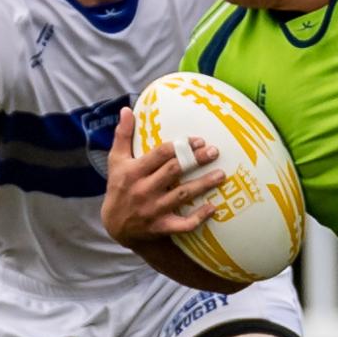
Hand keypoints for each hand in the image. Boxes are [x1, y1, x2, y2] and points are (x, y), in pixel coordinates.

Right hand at [101, 106, 225, 247]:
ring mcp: (153, 210)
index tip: (199, 140)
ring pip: (182, 195)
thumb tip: (126, 109)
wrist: (115, 226)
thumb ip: (122, 135)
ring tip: (221, 175)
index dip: (180, 146)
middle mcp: (143, 189)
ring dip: (203, 185)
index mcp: (134, 171)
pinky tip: (213, 208)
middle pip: (174, 171)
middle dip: (195, 160)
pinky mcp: (160, 227)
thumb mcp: (116, 161)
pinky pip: (182, 224)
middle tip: (214, 151)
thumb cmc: (119, 187)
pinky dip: (198, 217)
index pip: (160, 154)